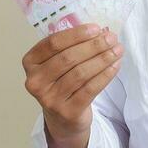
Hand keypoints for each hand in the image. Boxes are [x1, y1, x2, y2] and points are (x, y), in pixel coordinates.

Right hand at [21, 22, 124, 142]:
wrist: (63, 119)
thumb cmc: (61, 83)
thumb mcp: (56, 64)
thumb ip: (70, 47)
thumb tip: (99, 32)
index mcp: (30, 63)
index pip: (53, 43)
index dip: (76, 34)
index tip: (96, 28)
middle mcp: (35, 81)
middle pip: (68, 58)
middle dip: (93, 46)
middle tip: (112, 38)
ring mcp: (50, 99)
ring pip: (80, 73)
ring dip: (102, 59)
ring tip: (117, 50)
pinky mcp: (67, 111)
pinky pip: (90, 89)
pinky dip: (105, 75)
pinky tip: (115, 66)